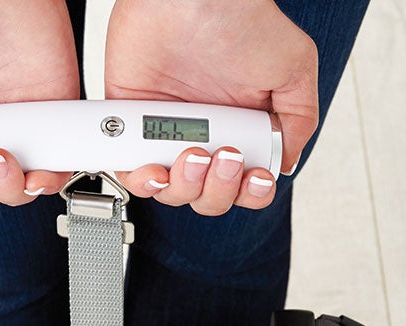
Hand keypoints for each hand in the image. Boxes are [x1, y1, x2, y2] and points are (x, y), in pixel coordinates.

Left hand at [105, 0, 318, 214]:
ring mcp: (169, 135)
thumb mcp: (292, 67)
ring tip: (192, 154)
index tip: (253, 177)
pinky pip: (134, 174)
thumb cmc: (239, 21)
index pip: (242, 185)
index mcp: (239, 131)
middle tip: (221, 154)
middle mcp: (204, 137)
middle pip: (208, 197)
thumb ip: (297, 121)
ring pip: (173, 193)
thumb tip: (285, 163)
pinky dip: (144, 182)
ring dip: (185, 187)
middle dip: (217, 190)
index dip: (248, 193)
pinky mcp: (135, 129)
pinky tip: (157, 169)